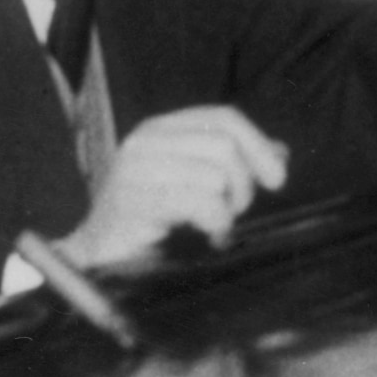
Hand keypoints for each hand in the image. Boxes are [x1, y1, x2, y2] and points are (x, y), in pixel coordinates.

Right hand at [61, 106, 289, 269]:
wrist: (96, 258)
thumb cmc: (148, 221)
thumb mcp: (192, 183)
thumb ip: (230, 164)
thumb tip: (279, 154)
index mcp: (160, 128)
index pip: (224, 117)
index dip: (258, 145)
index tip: (277, 179)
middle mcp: (145, 141)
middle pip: (225, 145)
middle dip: (243, 184)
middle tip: (234, 212)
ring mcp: (135, 170)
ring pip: (216, 175)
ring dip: (227, 209)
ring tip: (214, 226)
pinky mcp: (133, 202)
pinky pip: (200, 203)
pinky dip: (215, 223)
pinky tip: (207, 236)